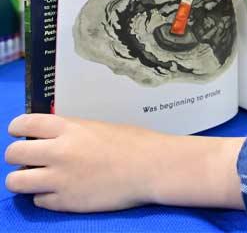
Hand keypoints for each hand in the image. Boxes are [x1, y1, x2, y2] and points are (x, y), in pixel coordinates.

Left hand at [5, 113, 244, 212]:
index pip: (24, 124)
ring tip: (38, 178)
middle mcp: (59, 152)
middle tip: (30, 159)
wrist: (153, 167)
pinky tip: (60, 190)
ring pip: (16, 182)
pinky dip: (45, 196)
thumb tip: (50, 137)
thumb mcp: (99, 127)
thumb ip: (72, 131)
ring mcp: (60, 179)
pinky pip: (38, 200)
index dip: (17, 128)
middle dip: (17, 156)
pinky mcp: (66, 202)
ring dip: (24, 179)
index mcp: (69, 128)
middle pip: (13, 153)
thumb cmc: (134, 142)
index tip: (19, 132)